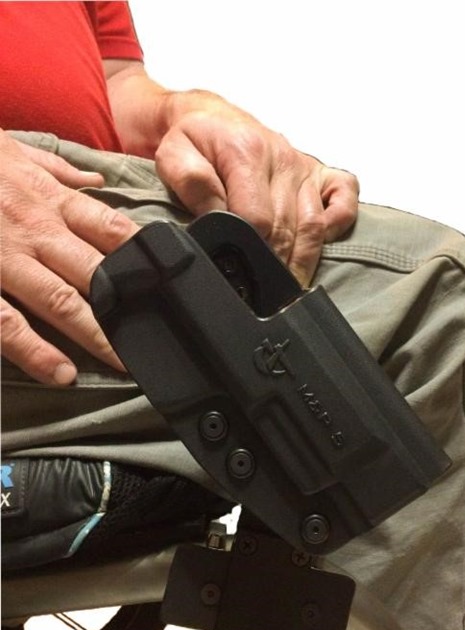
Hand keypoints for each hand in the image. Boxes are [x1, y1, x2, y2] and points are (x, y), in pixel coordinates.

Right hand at [0, 130, 138, 384]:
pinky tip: (60, 374)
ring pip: (60, 301)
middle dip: (133, 307)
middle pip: (98, 273)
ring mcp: (3, 257)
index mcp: (48, 201)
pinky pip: (3, 319)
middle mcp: (35, 230)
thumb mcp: (11, 149)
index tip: (175, 282)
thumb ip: (58, 170)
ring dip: (96, 335)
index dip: (148, 257)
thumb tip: (97, 180)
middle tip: (161, 337)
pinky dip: (34, 349)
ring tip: (123, 364)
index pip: (112, 230)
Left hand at [154, 93, 358, 285]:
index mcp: (246, 152)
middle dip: (275, 264)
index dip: (249, 249)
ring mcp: (304, 167)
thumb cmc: (196, 141)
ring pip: (315, 224)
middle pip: (287, 228)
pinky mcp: (320, 172)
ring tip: (289, 285)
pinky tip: (320, 243)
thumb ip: (192, 183)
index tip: (240, 269)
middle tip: (264, 292)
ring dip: (303, 259)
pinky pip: (344, 200)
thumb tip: (214, 215)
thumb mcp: (174, 155)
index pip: (257, 217)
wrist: (213, 117)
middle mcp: (282, 159)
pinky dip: (339, 224)